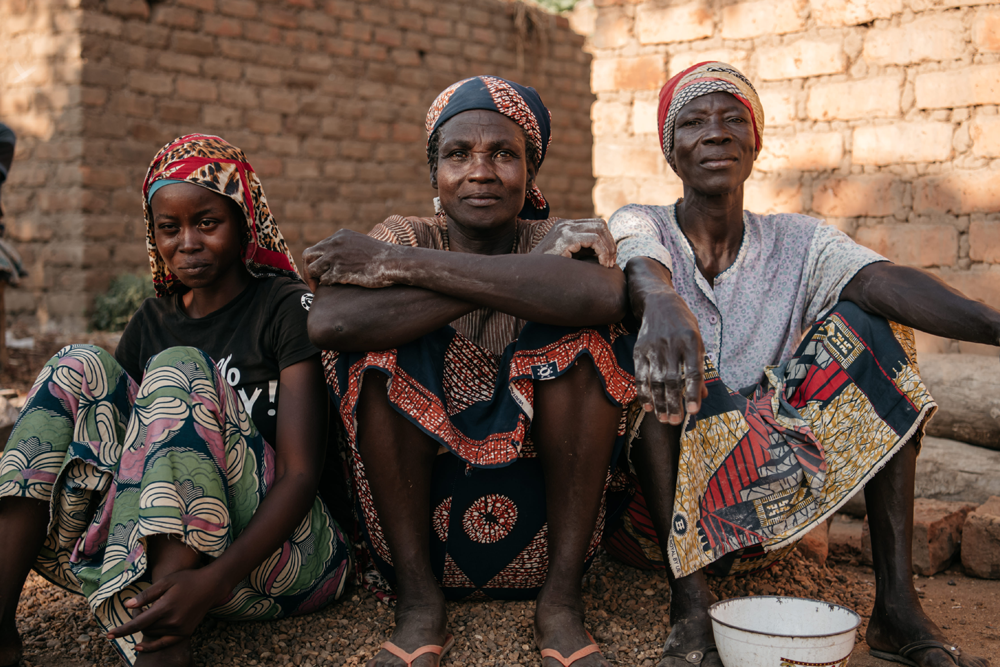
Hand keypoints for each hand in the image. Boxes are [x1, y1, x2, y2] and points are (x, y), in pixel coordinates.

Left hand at [108, 566, 226, 651]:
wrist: (211, 586)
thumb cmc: (187, 580)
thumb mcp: (166, 582)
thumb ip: (146, 595)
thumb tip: (127, 606)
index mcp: (165, 607)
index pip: (138, 623)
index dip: (122, 630)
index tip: (108, 635)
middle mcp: (172, 621)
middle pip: (145, 629)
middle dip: (136, 623)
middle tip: (140, 609)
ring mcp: (180, 628)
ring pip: (154, 634)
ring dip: (146, 628)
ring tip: (150, 614)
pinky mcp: (185, 632)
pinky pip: (164, 643)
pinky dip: (152, 646)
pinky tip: (139, 647)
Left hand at [302, 229, 399, 288]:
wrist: (394, 262)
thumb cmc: (383, 258)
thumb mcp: (361, 246)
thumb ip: (347, 250)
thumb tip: (337, 263)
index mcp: (340, 236)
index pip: (316, 249)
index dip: (315, 263)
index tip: (318, 274)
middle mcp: (335, 244)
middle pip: (308, 256)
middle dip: (309, 271)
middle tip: (314, 284)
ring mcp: (336, 256)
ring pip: (313, 269)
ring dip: (316, 280)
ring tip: (324, 289)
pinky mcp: (340, 270)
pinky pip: (324, 280)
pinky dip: (327, 286)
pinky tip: (336, 288)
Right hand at [532, 218, 616, 268]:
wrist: (527, 275)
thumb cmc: (549, 272)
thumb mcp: (570, 256)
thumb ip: (584, 250)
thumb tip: (608, 253)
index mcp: (565, 226)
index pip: (595, 224)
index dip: (607, 240)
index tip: (609, 258)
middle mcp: (565, 224)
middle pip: (600, 224)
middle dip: (610, 243)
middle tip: (611, 262)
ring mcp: (565, 229)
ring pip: (600, 230)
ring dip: (608, 248)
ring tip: (607, 264)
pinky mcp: (566, 238)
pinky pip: (594, 240)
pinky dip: (603, 252)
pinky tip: (602, 264)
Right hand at [633, 290, 706, 424]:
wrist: (659, 303)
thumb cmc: (683, 325)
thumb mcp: (698, 341)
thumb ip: (700, 367)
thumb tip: (703, 395)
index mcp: (690, 341)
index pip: (692, 371)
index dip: (692, 393)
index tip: (693, 411)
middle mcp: (671, 344)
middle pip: (672, 380)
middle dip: (674, 403)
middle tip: (676, 422)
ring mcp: (653, 347)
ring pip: (655, 381)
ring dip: (660, 403)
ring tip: (665, 419)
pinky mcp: (639, 350)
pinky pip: (640, 376)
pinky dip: (643, 393)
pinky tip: (648, 407)